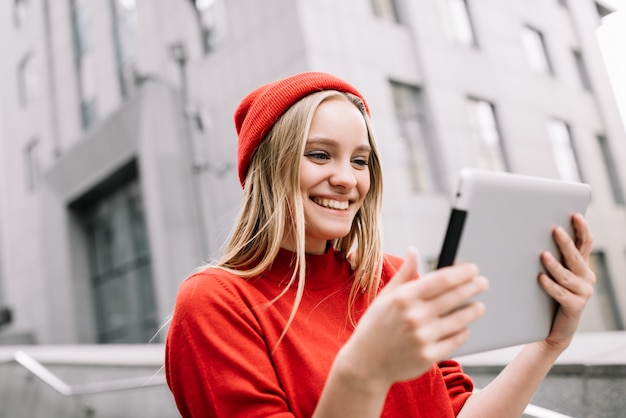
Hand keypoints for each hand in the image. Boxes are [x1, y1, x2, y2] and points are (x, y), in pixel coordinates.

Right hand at [335, 248, 487, 389]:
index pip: (441, 280)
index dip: (461, 273)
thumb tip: (413, 251)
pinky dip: (463, 332)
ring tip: (479, 306)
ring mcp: (423, 337)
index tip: (473, 269)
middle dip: (473, 287)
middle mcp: (415, 316)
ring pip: (459, 320)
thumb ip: (404, 274)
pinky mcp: (429, 356)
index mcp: (404, 298)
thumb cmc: (375, 327)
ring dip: (473, 310)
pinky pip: (454, 340)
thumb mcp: (385, 297)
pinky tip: (465, 327)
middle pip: (454, 297)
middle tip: (483, 283)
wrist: (366, 363)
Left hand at [539, 213, 595, 349]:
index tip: (575, 215)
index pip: (585, 244)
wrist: (554, 329)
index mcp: (582, 266)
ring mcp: (583, 293)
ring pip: (567, 275)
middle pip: (576, 257)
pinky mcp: (575, 307)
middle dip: (566, 243)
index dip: (582, 229)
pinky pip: (561, 293)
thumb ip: (553, 257)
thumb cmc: (550, 297)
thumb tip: (535, 236)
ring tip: (543, 255)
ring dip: (555, 265)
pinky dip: (550, 285)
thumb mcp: (555, 275)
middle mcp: (586, 278)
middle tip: (555, 230)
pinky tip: (540, 278)